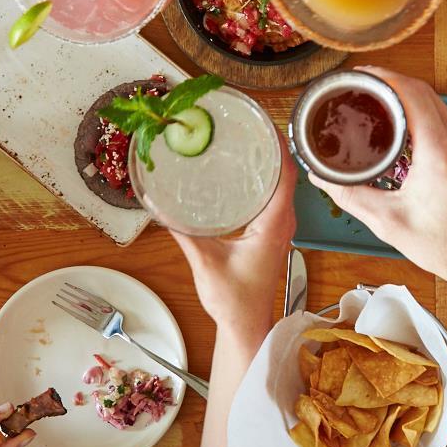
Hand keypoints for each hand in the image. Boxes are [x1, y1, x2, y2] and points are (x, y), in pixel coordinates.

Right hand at [169, 139, 295, 344]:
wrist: (246, 324)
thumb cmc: (234, 301)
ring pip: (280, 183)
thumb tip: (161, 206)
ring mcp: (279, 226)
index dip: (279, 145)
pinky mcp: (271, 231)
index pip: (286, 174)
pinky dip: (263, 177)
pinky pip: (273, 195)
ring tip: (245, 138)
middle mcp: (282, 222)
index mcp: (273, 224)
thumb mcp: (205, 263)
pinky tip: (244, 170)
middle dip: (269, 145)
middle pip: (285, 172)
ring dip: (267, 161)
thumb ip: (184, 234)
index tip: (263, 123)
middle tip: (246, 123)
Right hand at [300, 69, 446, 296]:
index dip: (383, 77)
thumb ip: (351, 196)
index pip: (412, 95)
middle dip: (391, 82)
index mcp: (439, 153)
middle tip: (360, 85)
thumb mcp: (390, 223)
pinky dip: (420, 113)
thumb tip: (320, 176)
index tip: (358, 74)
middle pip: (424, 93)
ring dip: (407, 97)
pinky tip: (402, 125)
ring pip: (436, 104)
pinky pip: (444, 121)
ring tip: (376, 101)